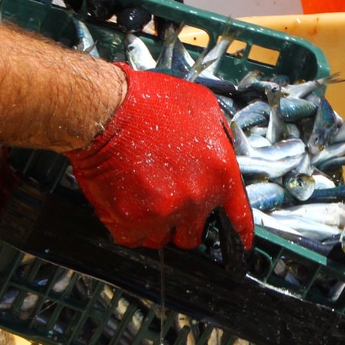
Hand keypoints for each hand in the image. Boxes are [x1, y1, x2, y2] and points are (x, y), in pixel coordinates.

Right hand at [67, 63, 253, 249]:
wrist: (105, 110)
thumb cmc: (148, 102)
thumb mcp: (203, 109)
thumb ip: (218, 141)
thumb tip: (219, 155)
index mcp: (219, 173)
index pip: (238, 219)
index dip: (238, 234)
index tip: (237, 242)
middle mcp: (195, 197)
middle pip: (195, 234)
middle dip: (183, 223)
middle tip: (167, 201)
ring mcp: (164, 212)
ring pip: (162, 239)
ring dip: (155, 226)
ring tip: (142, 197)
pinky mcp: (131, 220)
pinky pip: (133, 238)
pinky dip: (128, 228)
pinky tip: (125, 205)